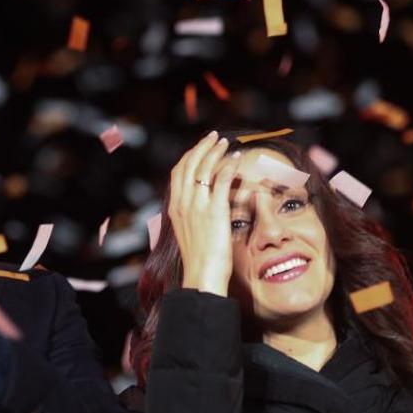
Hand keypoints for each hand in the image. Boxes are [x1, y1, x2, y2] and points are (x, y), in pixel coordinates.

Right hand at [168, 131, 240, 295]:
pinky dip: (229, 165)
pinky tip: (237, 158)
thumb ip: (193, 215)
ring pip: (204, 167)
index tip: (200, 148)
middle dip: (201, 147)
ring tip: (226, 143)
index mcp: (175, 207)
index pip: (178, 172)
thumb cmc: (199, 259)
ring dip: (215, 151)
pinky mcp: (214, 210)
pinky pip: (221, 179)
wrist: (202, 275)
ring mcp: (197, 205)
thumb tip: (204, 204)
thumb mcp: (189, 232)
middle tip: (214, 137)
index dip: (189, 156)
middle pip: (189, 164)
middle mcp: (183, 203)